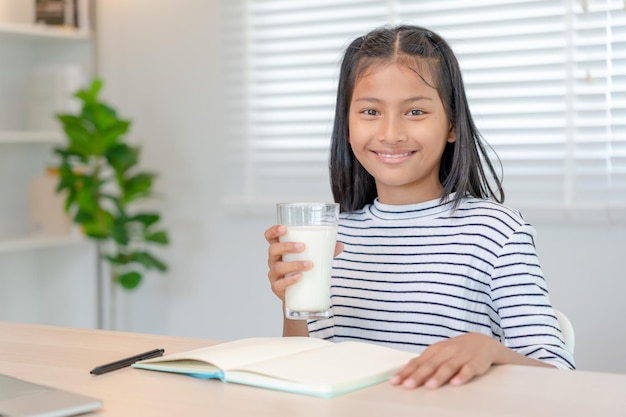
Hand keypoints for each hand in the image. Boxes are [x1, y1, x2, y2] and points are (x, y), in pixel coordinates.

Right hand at [264, 224, 343, 301]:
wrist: (300, 295)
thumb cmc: (304, 270)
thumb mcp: (314, 257)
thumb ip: (326, 251)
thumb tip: (340, 245)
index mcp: (280, 249)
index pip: (270, 237)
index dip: (274, 231)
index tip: (284, 228)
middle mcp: (274, 260)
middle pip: (273, 249)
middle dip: (287, 246)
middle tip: (303, 246)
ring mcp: (274, 274)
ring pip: (278, 267)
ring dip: (294, 264)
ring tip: (309, 264)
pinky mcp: (277, 288)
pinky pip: (279, 284)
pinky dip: (289, 280)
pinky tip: (299, 277)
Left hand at [390, 333, 504, 388]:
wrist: (483, 341)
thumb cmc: (456, 350)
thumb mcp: (439, 352)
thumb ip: (424, 361)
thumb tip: (405, 369)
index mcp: (435, 350)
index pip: (417, 362)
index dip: (406, 372)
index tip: (395, 382)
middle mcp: (446, 352)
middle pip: (430, 365)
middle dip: (418, 376)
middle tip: (408, 386)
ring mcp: (461, 356)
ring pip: (448, 367)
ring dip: (438, 377)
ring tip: (429, 386)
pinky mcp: (475, 362)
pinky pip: (468, 369)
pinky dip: (462, 376)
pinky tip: (455, 383)